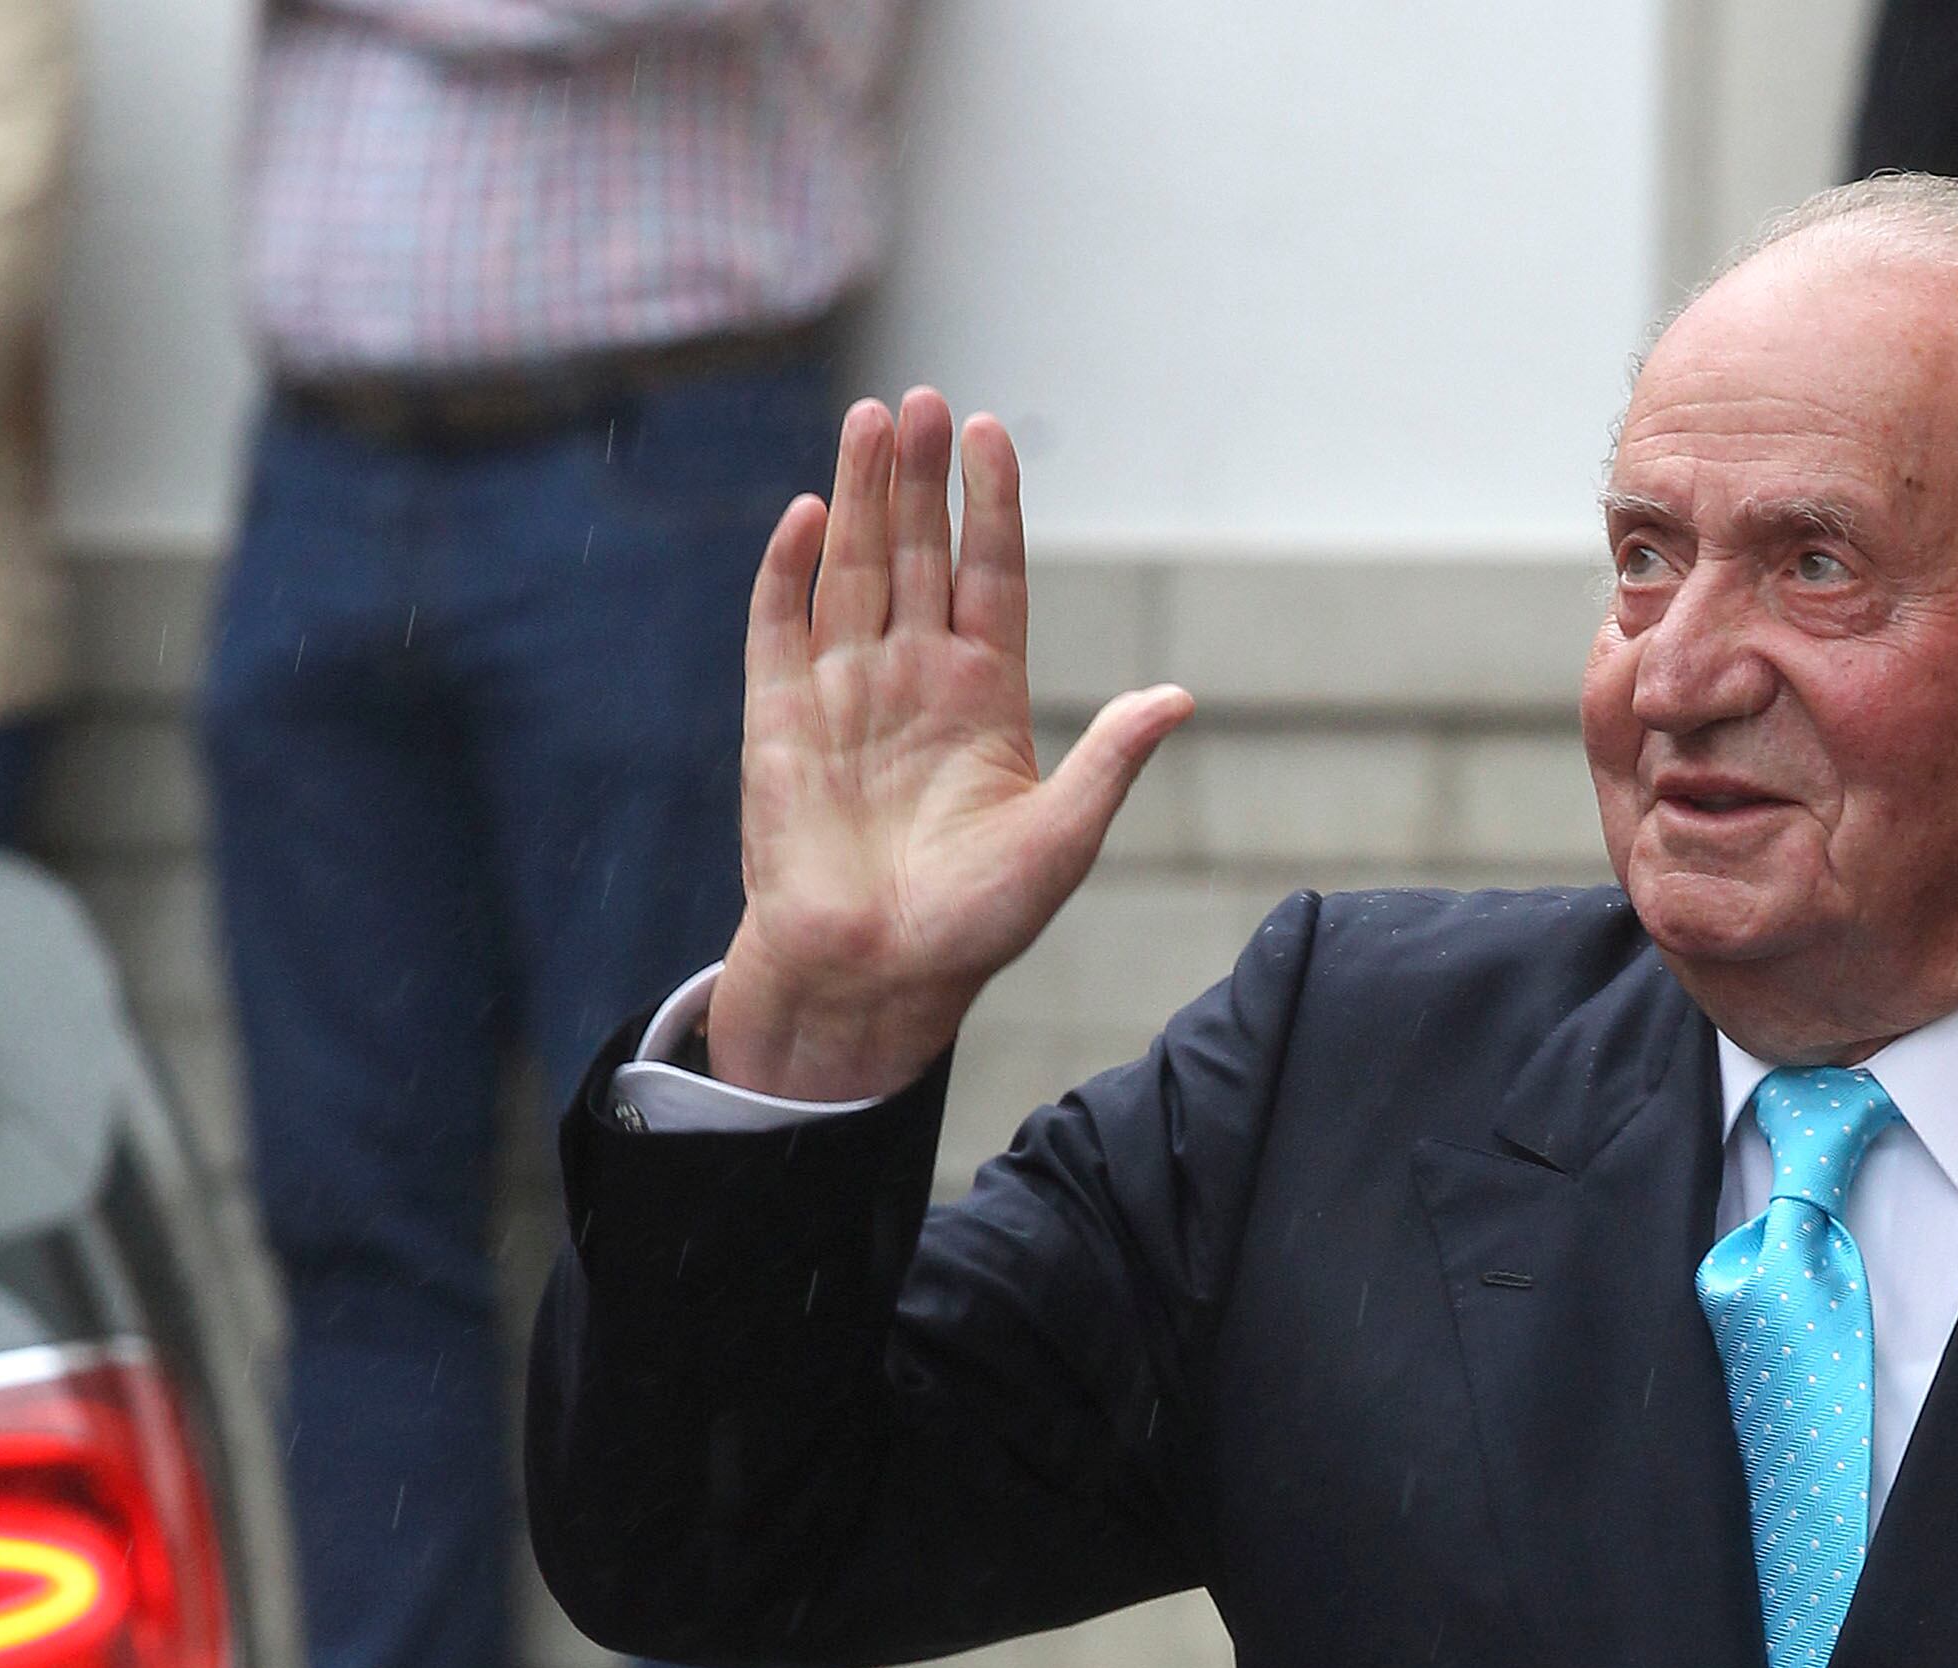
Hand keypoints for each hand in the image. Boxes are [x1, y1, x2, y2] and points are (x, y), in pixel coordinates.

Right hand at [708, 389, 1193, 1100]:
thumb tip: (1179, 697)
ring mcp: (843, 692)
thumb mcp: (1061, 839)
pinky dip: (788, 573)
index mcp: (983, 695)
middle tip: (925, 398)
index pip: (991, 575)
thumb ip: (1109, 760)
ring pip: (851, 570)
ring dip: (858, 496)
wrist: (876, 977)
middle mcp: (912, 677)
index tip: (993, 433)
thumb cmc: (971, 922)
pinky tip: (805, 516)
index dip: (991, 506)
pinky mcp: (779, 720)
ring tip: (871, 419)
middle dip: (920, 477)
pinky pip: (779, 630)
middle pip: (917, 553)